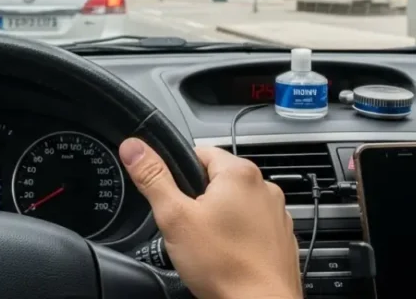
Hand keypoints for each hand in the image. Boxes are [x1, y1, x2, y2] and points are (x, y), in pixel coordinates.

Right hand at [119, 139, 300, 298]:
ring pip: (235, 205)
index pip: (199, 152)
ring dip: (219, 218)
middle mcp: (264, 188)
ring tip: (208, 245)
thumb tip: (134, 148)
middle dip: (198, 200)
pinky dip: (238, 236)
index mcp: (240, 173)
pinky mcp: (281, 237)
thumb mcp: (175, 217)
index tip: (174, 197)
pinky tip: (227, 255)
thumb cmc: (225, 267)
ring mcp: (277, 213)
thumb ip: (152, 178)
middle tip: (188, 227)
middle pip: (217, 180)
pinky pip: (252, 226)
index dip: (179, 174)